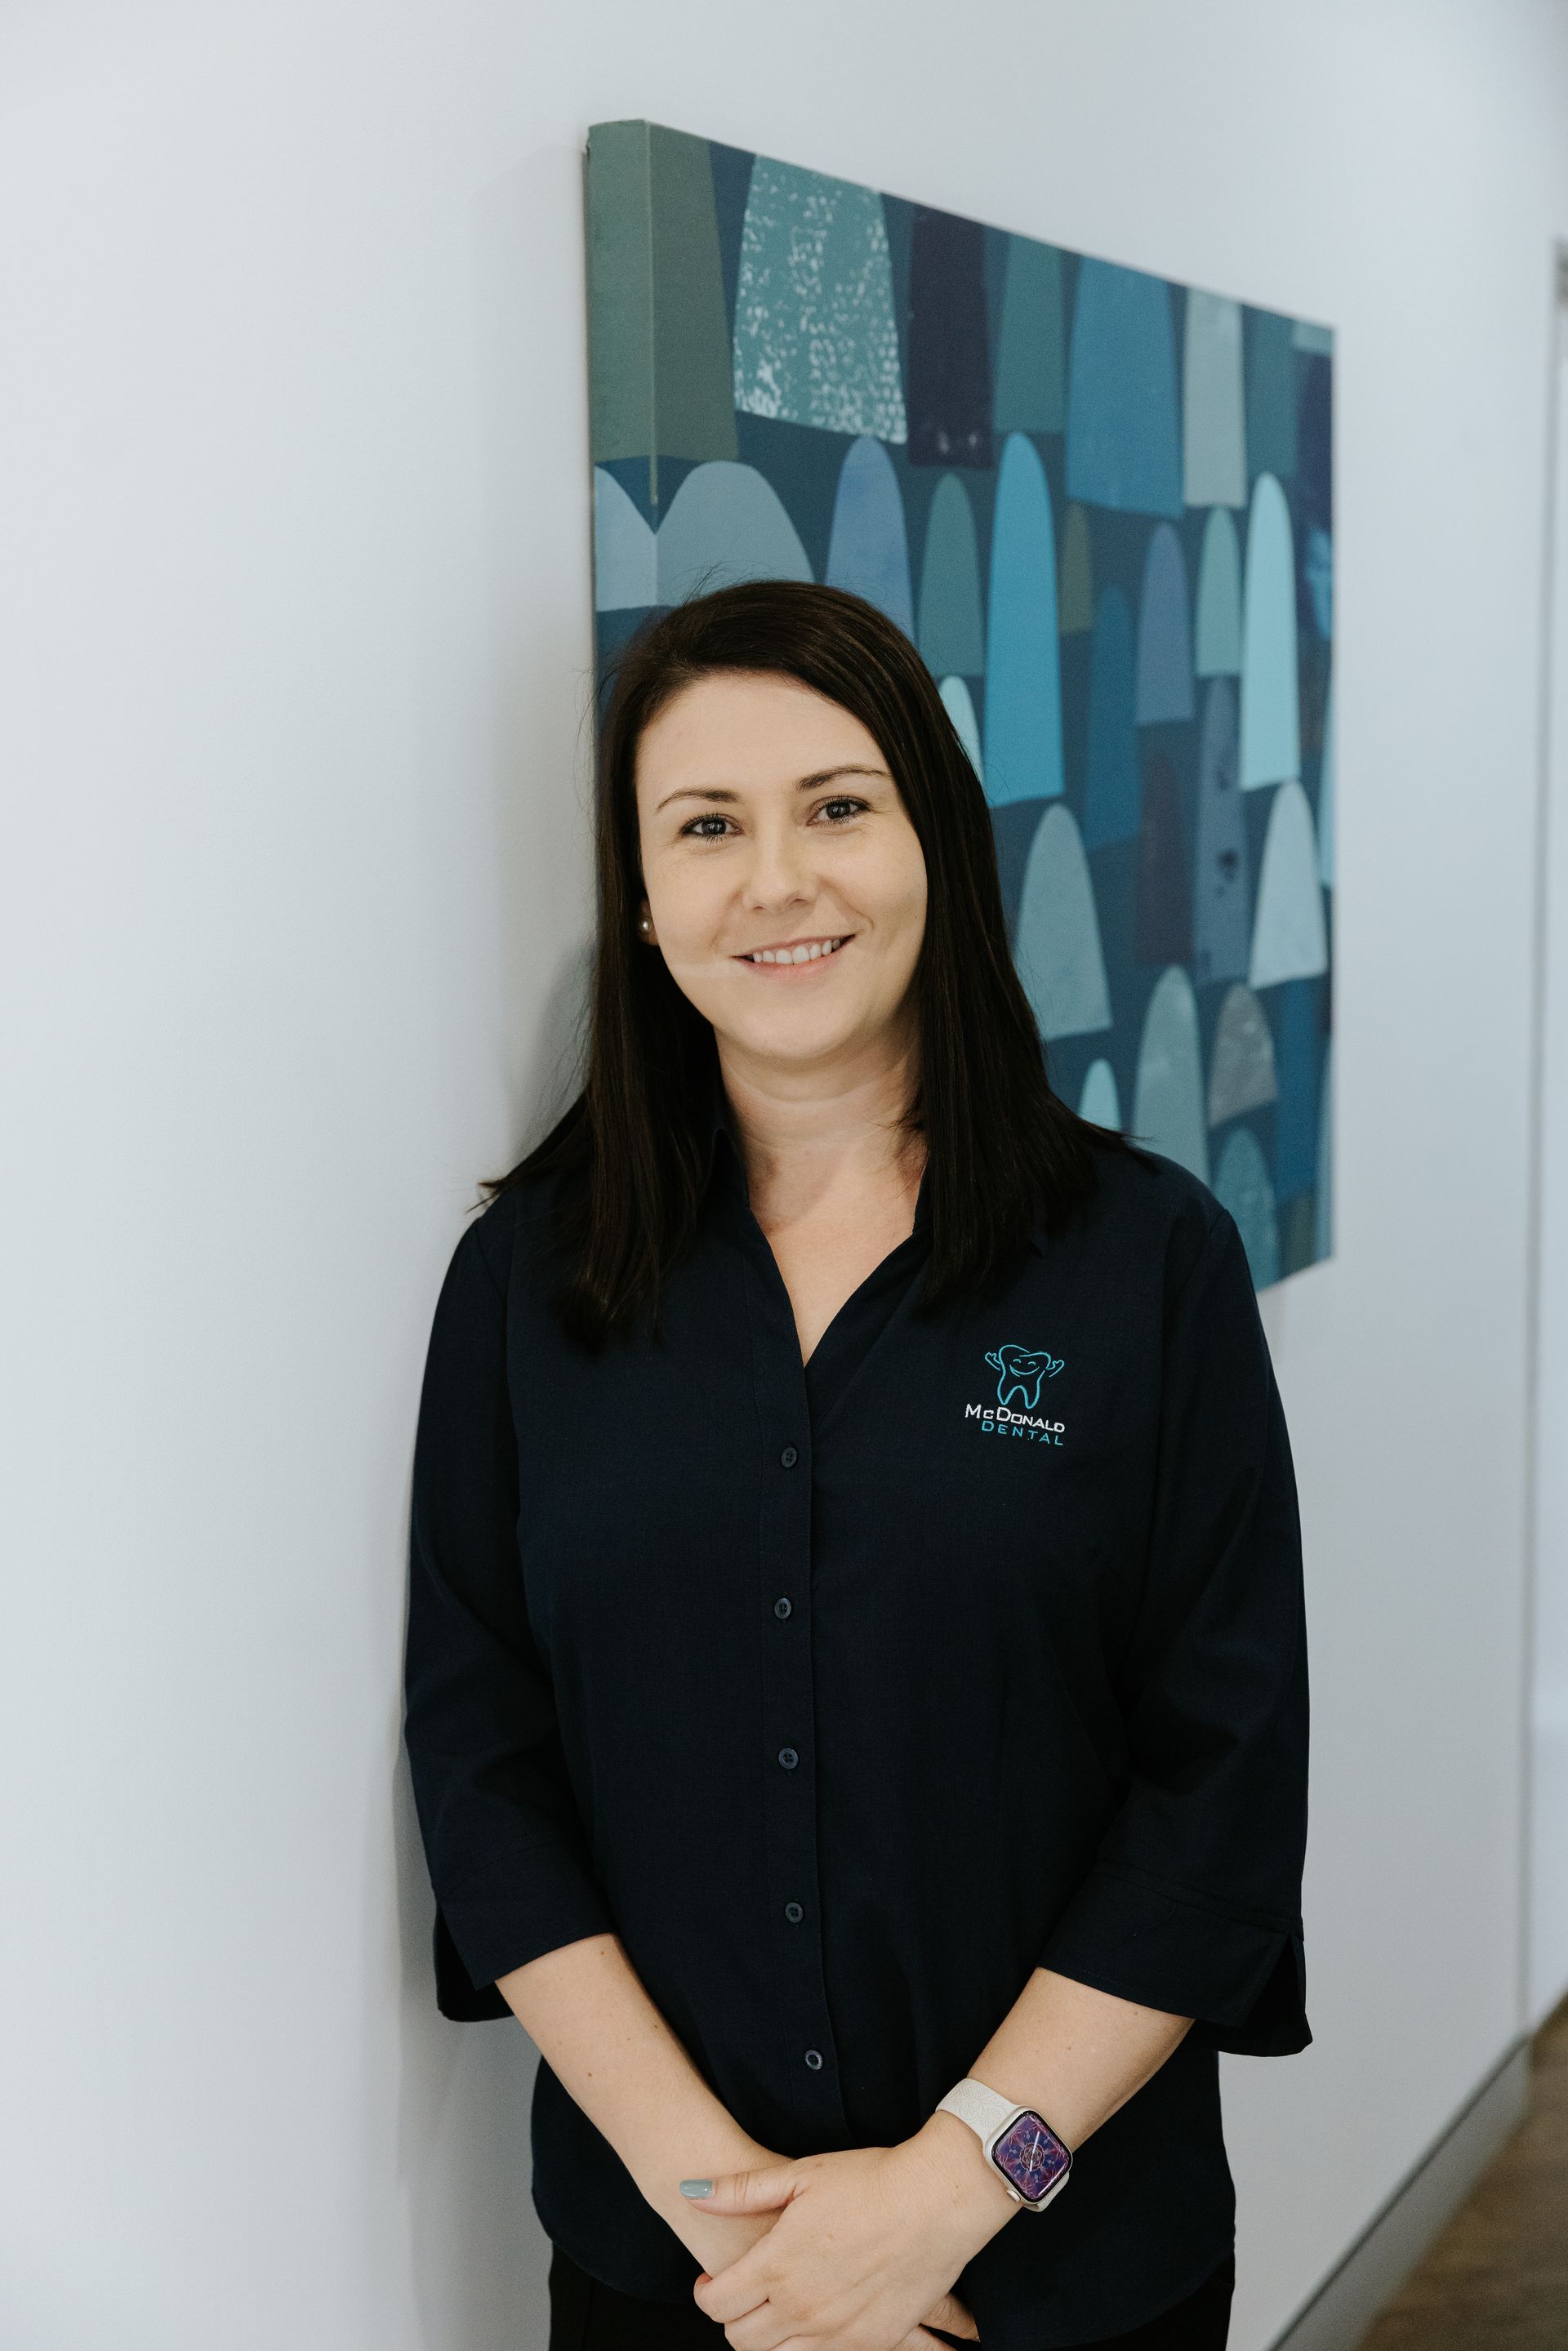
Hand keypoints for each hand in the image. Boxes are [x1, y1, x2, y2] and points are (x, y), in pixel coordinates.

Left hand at [685, 2117, 1012, 2348]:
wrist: (936, 2200)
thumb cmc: (869, 2180)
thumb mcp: (799, 2175)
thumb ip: (740, 2191)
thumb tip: (690, 2190)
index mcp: (777, 2267)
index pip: (717, 2305)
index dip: (705, 2292)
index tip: (712, 2279)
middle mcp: (802, 2308)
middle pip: (741, 2340)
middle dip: (732, 2318)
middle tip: (743, 2291)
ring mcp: (837, 2332)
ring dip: (768, 2338)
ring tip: (777, 2304)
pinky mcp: (872, 2343)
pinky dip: (808, 2346)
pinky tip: (815, 2317)